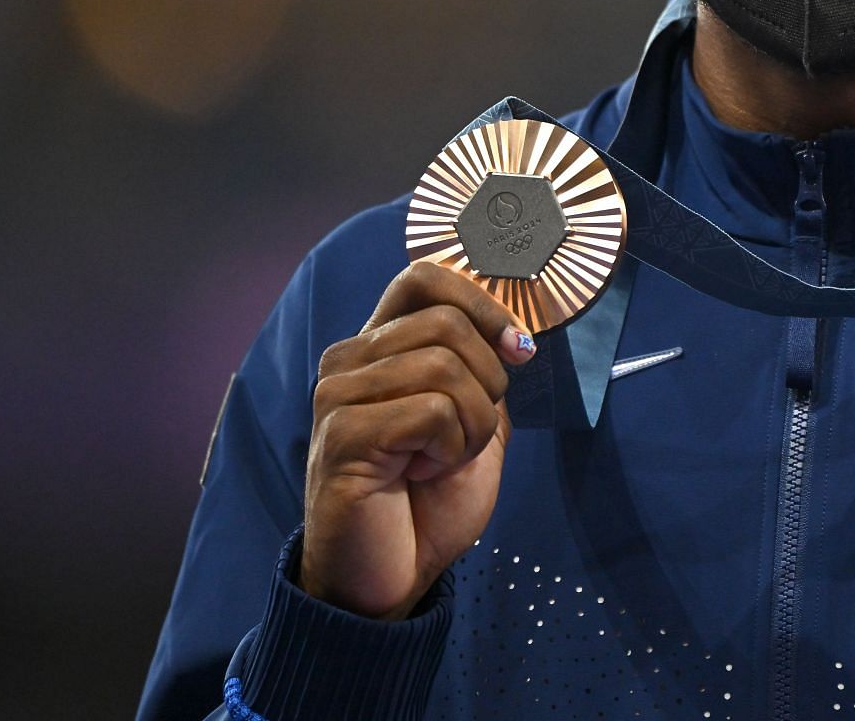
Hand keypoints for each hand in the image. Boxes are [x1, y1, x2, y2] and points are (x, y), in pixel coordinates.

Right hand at [298, 262, 536, 618]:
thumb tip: (513, 331)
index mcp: (379, 346)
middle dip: (488, 382)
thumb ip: (484, 369)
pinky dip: (451, 447)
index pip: (425, 278)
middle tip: (466, 436)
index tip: (518, 349)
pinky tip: (421, 474)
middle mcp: (349, 360)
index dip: (484, 303)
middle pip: (448, 322)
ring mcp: (337, 395)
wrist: (394, 576)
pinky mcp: (341, 434)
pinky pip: (432, 410)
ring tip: (441, 460)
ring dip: (471, 424)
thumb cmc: (429, 502)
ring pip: (445, 366)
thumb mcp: (474, 421)